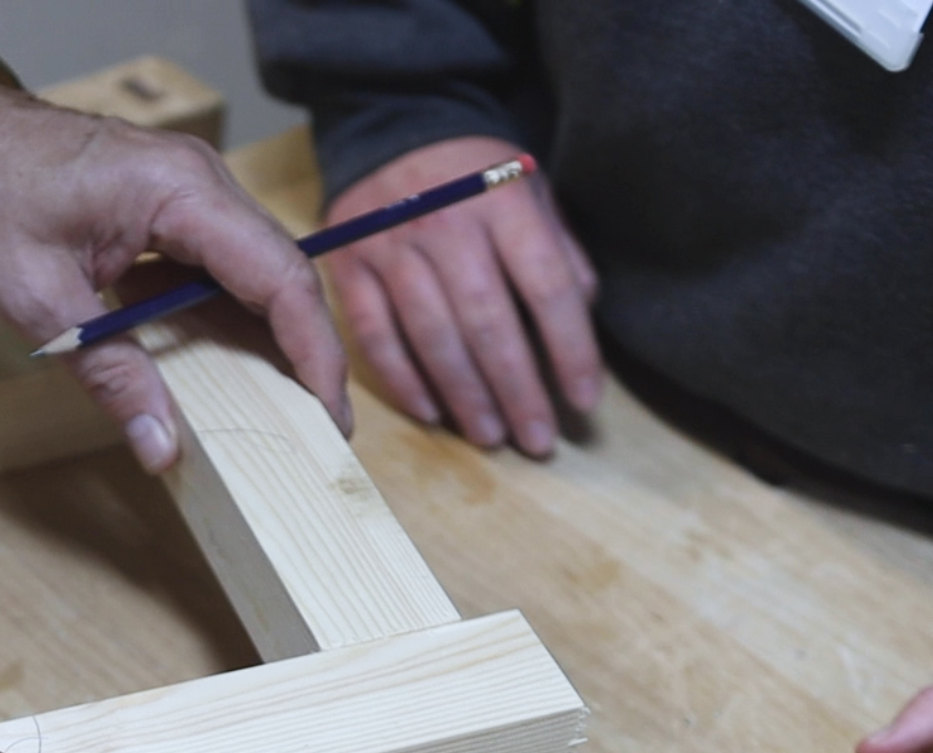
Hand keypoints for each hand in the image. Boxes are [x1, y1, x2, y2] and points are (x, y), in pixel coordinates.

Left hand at [0, 76, 350, 472]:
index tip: (327, 416)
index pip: (279, 276)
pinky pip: (213, 269)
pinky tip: (222, 374)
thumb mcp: (36, 300)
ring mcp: (182, 193)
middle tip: (318, 433)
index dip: (314, 353)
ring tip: (284, 414)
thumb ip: (108, 374)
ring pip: (252, 274)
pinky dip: (225, 322)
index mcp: (180, 192)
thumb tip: (162, 446)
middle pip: (281, 275)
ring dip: (270, 342)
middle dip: (306, 356)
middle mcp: (197, 183)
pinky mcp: (160, 209)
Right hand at [322, 136, 600, 457]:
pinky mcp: (350, 266)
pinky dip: (402, 380)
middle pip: (487, 322)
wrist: (394, 130)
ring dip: (463, 395)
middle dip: (515, 389)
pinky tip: (430, 412)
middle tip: (535, 440)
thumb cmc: (476, 175)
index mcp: (503, 202)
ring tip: (489, 436)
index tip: (582, 401)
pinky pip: (375, 335)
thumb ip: (559, 254)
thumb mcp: (532, 192)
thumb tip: (579, 320)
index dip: (569, 350)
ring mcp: (391, 246)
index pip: (546, 287)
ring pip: (432, 335)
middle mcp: (446, 224)